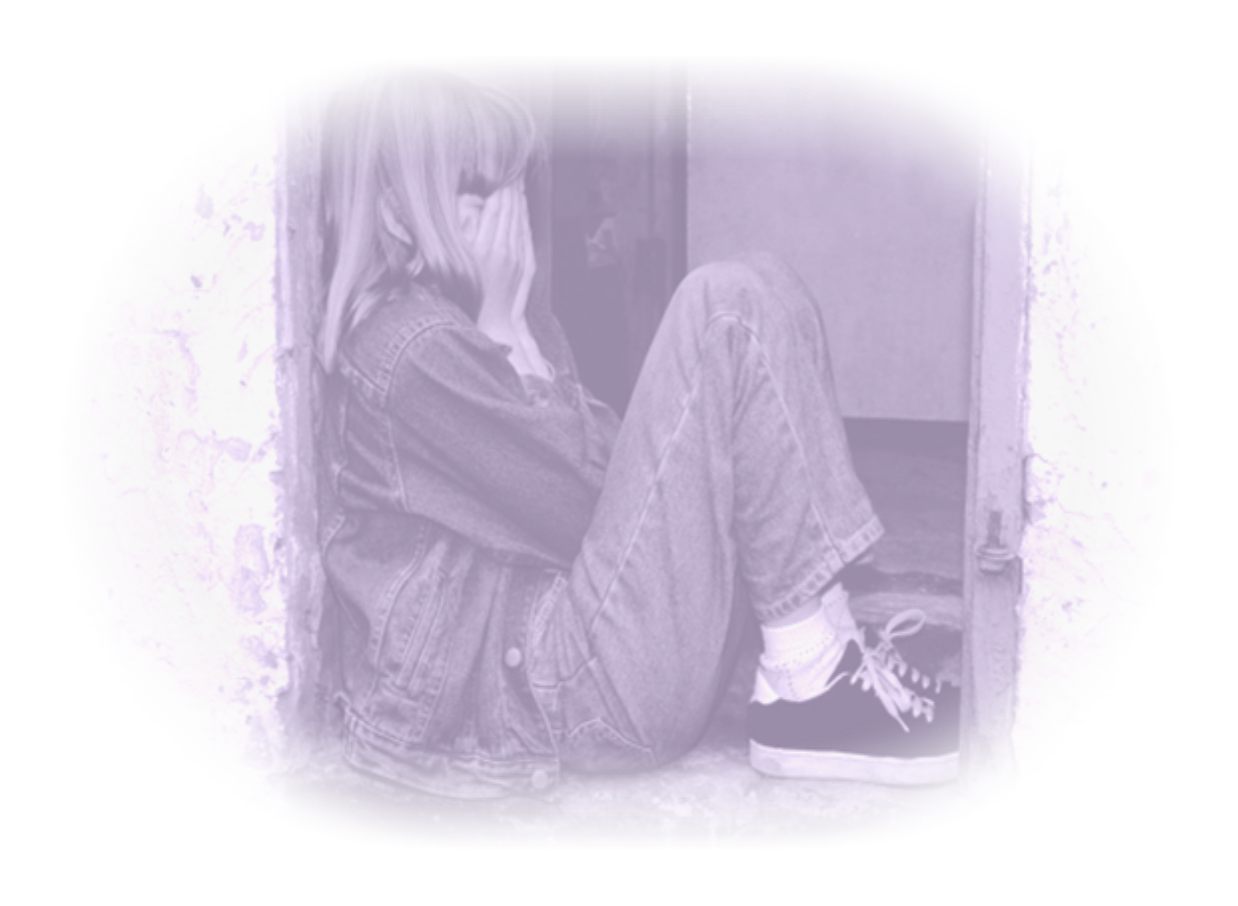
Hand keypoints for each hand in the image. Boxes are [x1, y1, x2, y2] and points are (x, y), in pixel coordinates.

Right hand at [470, 184, 535, 331]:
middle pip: (509, 211)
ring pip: (520, 220)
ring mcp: (518, 257)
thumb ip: (463, 234)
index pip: (494, 208)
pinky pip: (526, 233)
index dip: (498, 189)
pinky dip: (525, 217)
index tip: (496, 175)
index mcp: (484, 247)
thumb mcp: (458, 263)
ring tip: (517, 182)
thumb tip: (467, 207)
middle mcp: (503, 250)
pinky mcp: (526, 263)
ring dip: (519, 200)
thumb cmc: (468, 294)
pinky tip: (522, 207)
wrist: (493, 321)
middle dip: (510, 189)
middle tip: (509, 171)